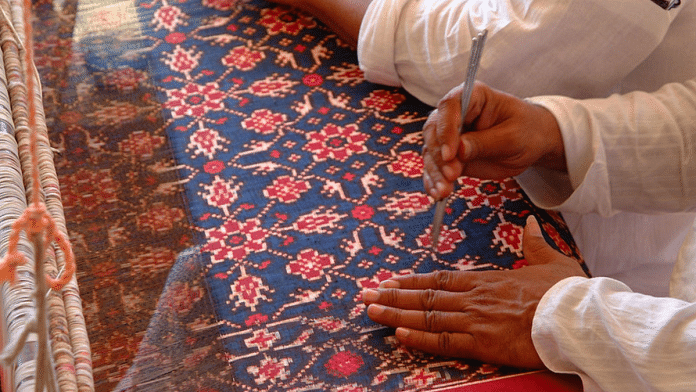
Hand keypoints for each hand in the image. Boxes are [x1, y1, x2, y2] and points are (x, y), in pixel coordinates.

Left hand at [361, 215, 585, 368]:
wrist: (578, 318)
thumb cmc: (567, 292)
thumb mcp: (552, 261)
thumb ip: (536, 243)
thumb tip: (531, 224)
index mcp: (487, 280)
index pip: (440, 278)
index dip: (412, 280)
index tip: (390, 280)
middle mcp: (474, 298)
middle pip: (425, 295)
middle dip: (392, 295)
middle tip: (364, 294)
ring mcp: (475, 320)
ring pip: (427, 316)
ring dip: (396, 313)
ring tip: (370, 310)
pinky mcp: (482, 344)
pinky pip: (443, 341)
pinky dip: (419, 338)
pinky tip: (398, 335)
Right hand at [422, 82, 566, 199]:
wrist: (531, 143)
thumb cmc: (526, 131)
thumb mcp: (512, 137)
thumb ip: (485, 143)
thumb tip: (459, 150)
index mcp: (473, 97)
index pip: (450, 106)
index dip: (446, 129)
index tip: (450, 154)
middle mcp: (455, 114)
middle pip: (434, 130)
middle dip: (439, 155)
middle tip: (451, 175)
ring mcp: (450, 135)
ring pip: (432, 151)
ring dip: (435, 172)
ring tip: (444, 192)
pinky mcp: (450, 156)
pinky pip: (435, 167)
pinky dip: (434, 181)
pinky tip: (437, 194)